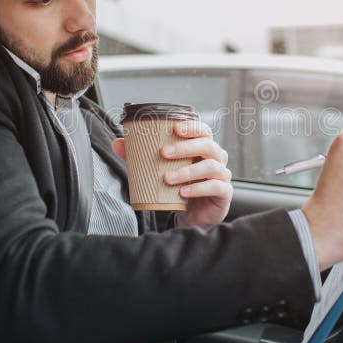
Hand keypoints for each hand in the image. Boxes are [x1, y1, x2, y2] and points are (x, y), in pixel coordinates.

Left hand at [111, 120, 231, 227]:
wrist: (191, 216)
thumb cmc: (178, 187)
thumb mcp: (159, 170)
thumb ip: (140, 156)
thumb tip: (117, 143)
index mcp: (203, 147)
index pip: (203, 130)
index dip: (191, 127)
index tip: (174, 128)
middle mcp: (216, 158)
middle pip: (207, 145)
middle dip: (185, 147)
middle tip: (163, 153)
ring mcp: (222, 175)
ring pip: (210, 166)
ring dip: (188, 171)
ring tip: (167, 178)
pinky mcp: (224, 193)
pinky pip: (215, 187)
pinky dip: (198, 188)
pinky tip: (183, 192)